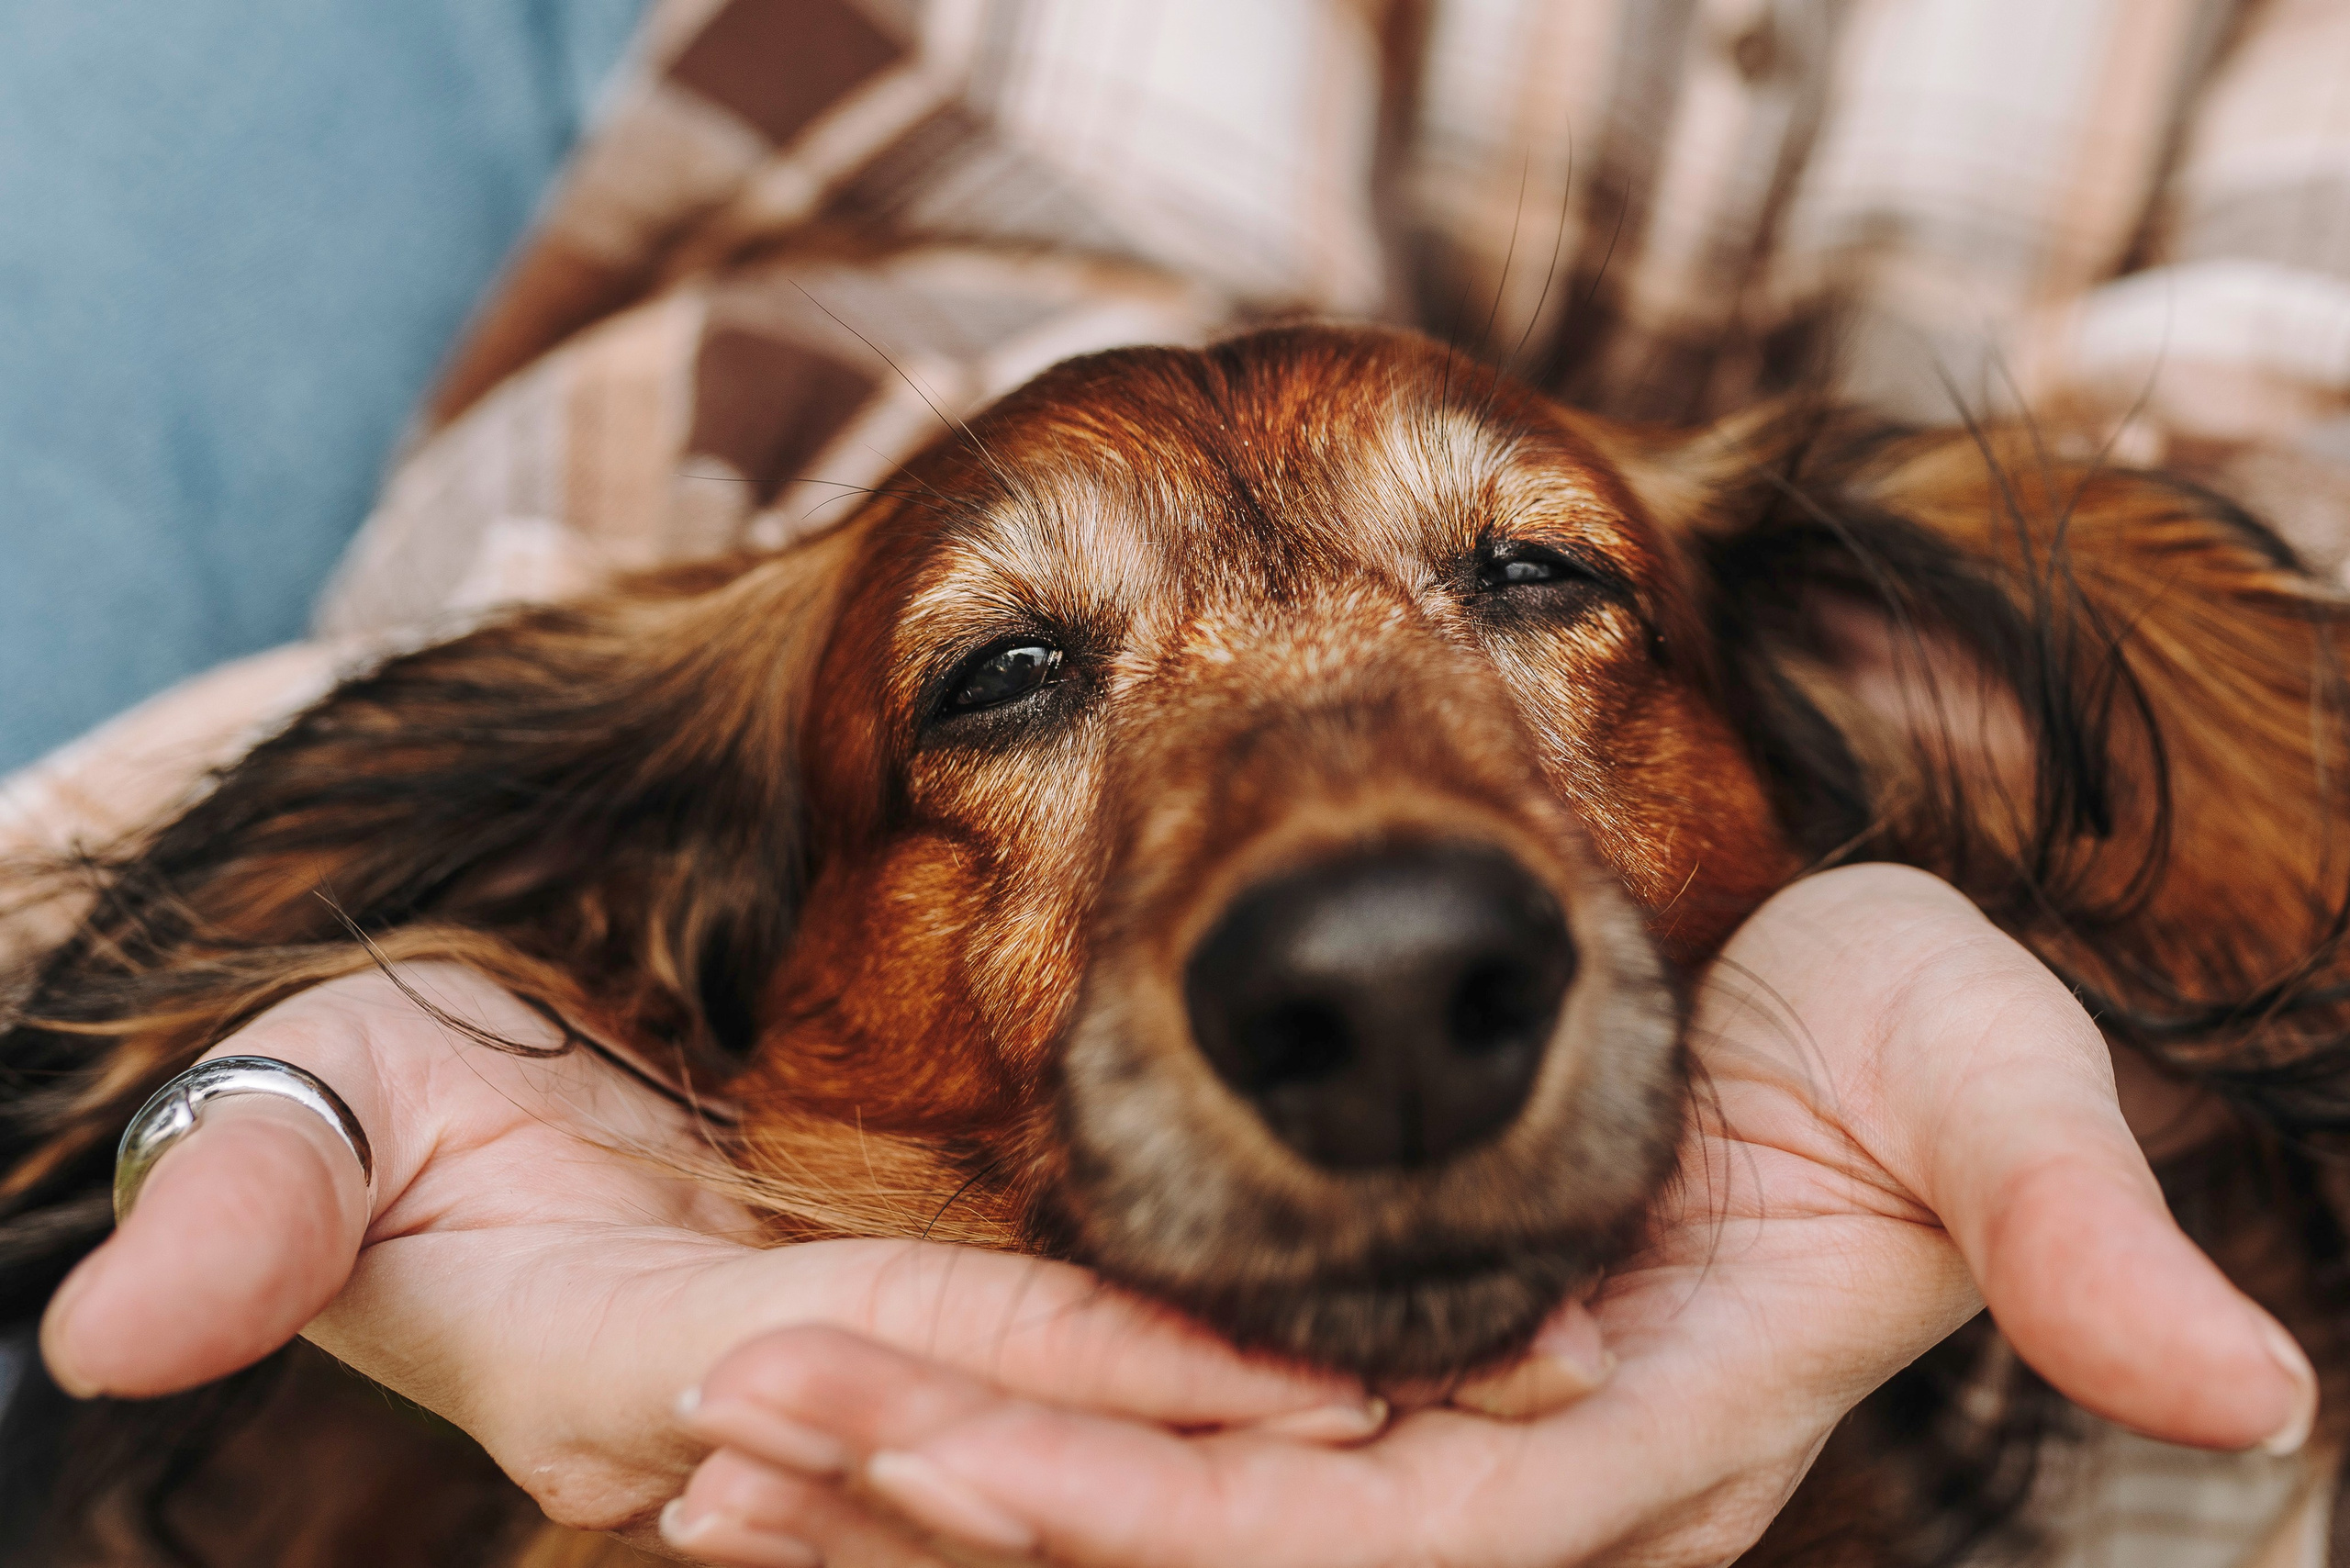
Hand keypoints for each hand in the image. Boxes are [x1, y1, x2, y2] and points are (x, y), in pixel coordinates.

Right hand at [37, 964, 1363, 1544]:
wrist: (465, 1085)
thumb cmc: (401, 1083)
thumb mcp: (322, 1102)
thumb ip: (265, 1194)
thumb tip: (122, 1320)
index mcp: (653, 1358)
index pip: (901, 1379)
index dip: (1077, 1382)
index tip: (1289, 1391)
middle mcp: (783, 1405)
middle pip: (1041, 1438)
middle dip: (1246, 1437)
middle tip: (1490, 1409)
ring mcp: (869, 1385)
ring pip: (1095, 1434)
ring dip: (1283, 1416)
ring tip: (1512, 1381)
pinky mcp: (931, 1345)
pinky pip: (1102, 1379)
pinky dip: (1239, 1364)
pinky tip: (1399, 1329)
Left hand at [662, 864, 2316, 1566]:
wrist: (1804, 1000)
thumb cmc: (1877, 1041)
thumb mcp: (1972, 1077)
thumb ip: (2061, 1215)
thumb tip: (2251, 1380)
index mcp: (1600, 1450)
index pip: (1329, 1529)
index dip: (1120, 1509)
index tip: (902, 1451)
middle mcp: (1477, 1479)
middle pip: (1183, 1529)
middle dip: (955, 1495)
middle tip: (720, 1442)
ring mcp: (1400, 1439)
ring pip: (1137, 1490)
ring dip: (930, 1466)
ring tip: (713, 1442)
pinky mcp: (1338, 1377)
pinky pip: (1141, 1418)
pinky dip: (993, 1409)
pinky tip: (842, 1381)